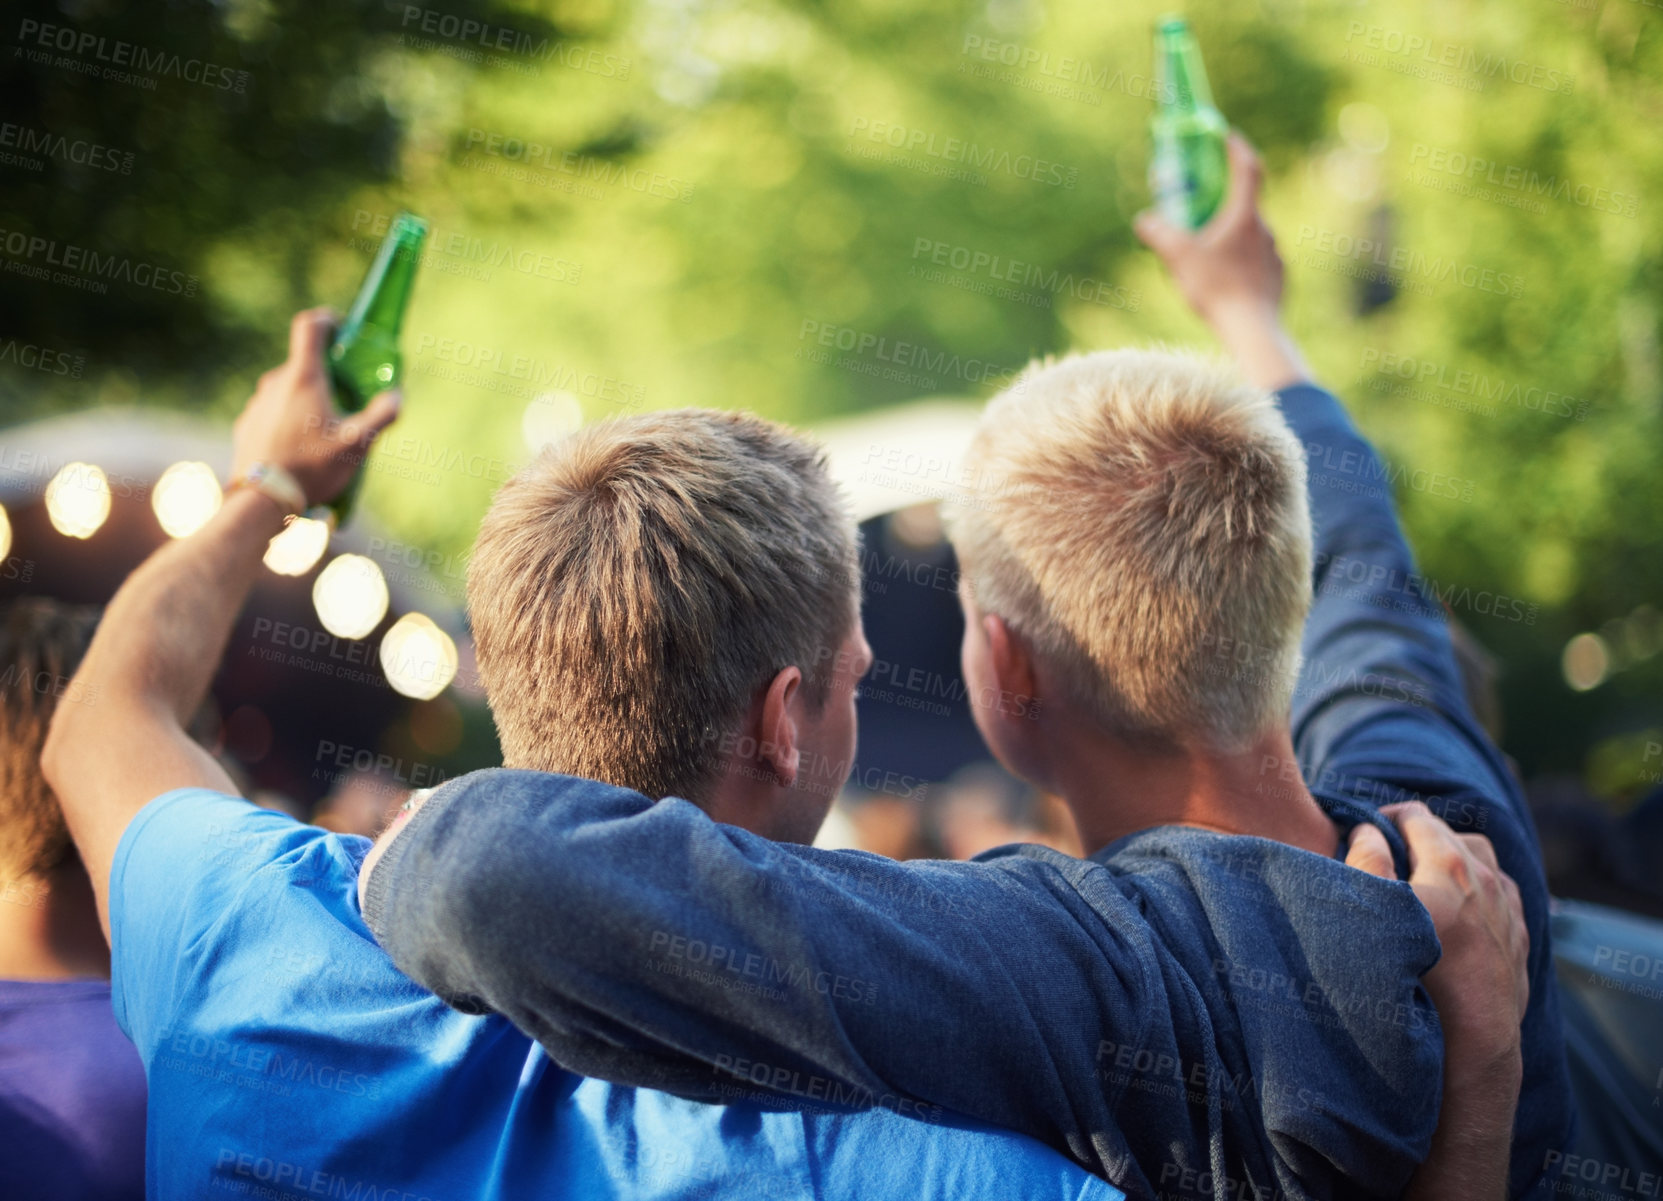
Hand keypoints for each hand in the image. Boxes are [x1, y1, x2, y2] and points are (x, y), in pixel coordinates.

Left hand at [230, 308, 401, 507]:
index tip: (341, 329)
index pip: (309, 326)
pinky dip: (287, 419)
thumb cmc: (312, 468)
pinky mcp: (247, 424)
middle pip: (303, 363)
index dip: (326, 320)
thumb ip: (381, 416)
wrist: (261, 500)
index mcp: (304, 378)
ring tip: (322, 430)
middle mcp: (275, 383)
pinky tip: (299, 447)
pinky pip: (272, 412)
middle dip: (326, 374)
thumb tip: (397, 397)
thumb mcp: (356, 445)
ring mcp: (257, 403)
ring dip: (305, 399)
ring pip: (286, 389)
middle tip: (346, 398)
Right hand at [1134, 133, 1282, 327]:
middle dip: (1225, 201)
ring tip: (1210, 252)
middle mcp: (1266, 230)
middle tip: (1204, 206)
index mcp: (1245, 217)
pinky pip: (1258, 260)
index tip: (1229, 136)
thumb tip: (1144, 219)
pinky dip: (1241, 261)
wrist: (1252, 330)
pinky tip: (1226, 279)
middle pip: (1246, 204)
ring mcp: (1275, 254)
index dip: (1238, 149)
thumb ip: (1159, 234)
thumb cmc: (1217, 289)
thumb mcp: (1179, 258)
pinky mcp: (1278, 278)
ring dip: (1232, 235)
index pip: (1248, 169)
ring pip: (1251, 235)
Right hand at [1347, 803, 1528, 1072]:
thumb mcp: (1375, 913)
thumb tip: (1367, 832)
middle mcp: (1486, 880)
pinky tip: (1463, 909)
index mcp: (1448, 865)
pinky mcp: (1520, 939)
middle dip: (1419, 837)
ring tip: (1428, 879)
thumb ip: (1366, 862)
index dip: (1385, 818)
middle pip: (1451, 834)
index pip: (1415, 817)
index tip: (1364, 833)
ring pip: (1484, 861)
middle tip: (1389, 856)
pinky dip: (1480, 888)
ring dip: (1455, 859)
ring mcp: (1508, 909)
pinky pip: (1503, 894)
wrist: (1470, 1042)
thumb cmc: (1415, 977)